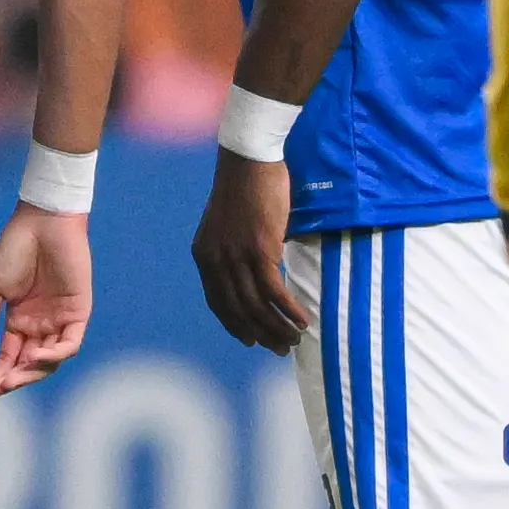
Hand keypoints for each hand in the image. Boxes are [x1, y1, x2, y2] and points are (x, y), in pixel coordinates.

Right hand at [0, 201, 92, 400]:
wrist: (41, 223)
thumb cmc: (13, 250)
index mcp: (18, 321)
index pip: (7, 358)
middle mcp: (40, 326)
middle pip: (28, 365)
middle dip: (11, 380)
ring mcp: (59, 321)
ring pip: (48, 360)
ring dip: (30, 372)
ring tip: (10, 379)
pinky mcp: (78, 313)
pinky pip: (69, 344)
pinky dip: (54, 354)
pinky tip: (35, 356)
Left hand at [193, 150, 307, 351]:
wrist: (248, 161)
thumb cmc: (243, 188)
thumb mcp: (228, 225)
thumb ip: (233, 250)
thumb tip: (255, 273)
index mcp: (204, 255)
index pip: (217, 302)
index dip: (235, 325)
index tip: (251, 340)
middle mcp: (215, 260)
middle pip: (238, 310)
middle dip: (260, 334)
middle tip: (280, 348)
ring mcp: (236, 257)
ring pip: (256, 305)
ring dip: (278, 327)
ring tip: (295, 339)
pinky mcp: (259, 251)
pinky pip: (274, 292)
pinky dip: (289, 310)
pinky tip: (304, 320)